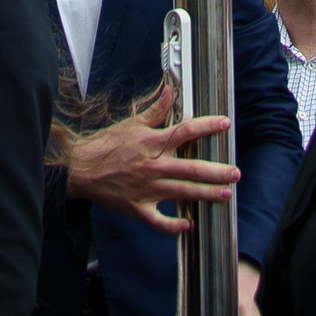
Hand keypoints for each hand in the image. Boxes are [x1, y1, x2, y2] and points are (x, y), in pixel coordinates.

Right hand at [63, 77, 241, 228]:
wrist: (80, 168)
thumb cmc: (105, 144)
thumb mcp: (131, 123)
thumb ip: (155, 110)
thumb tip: (171, 90)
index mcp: (152, 142)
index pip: (185, 131)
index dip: (206, 127)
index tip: (224, 124)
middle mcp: (153, 166)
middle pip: (191, 168)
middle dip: (216, 172)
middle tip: (235, 173)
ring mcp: (146, 189)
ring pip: (182, 193)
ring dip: (205, 194)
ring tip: (224, 195)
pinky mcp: (138, 207)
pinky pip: (159, 221)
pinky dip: (173, 225)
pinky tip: (188, 224)